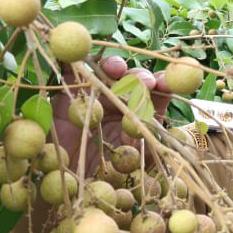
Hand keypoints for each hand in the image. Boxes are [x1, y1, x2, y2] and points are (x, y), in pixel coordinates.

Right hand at [49, 55, 170, 163]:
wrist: (67, 174)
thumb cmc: (103, 171)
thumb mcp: (129, 164)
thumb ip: (141, 149)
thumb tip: (143, 133)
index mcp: (142, 112)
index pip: (158, 93)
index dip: (164, 85)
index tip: (165, 85)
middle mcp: (122, 98)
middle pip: (134, 78)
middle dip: (141, 77)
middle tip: (144, 82)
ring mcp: (98, 90)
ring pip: (108, 69)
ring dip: (115, 65)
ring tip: (116, 70)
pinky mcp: (72, 87)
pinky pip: (74, 68)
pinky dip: (77, 59)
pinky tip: (80, 58)